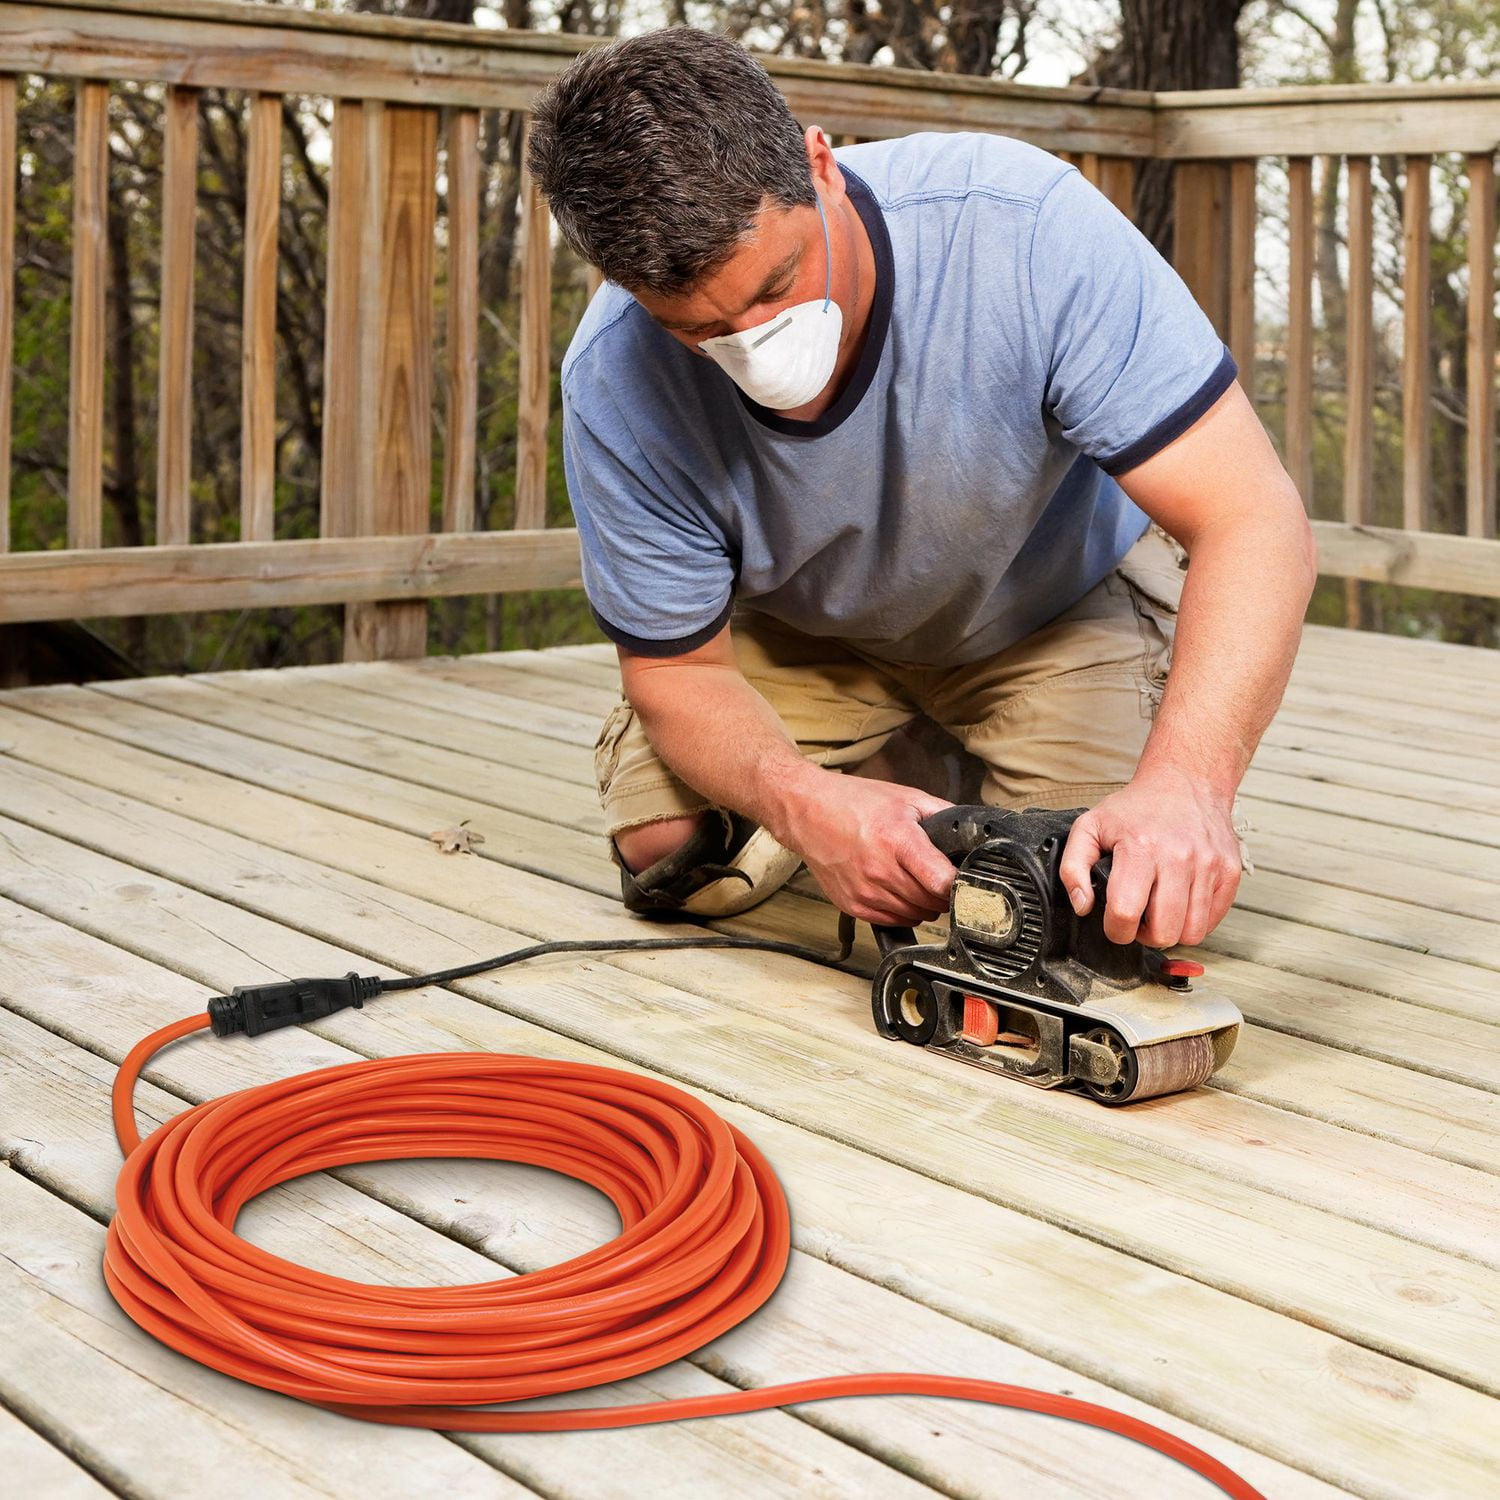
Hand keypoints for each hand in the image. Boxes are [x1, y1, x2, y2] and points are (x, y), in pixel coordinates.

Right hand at [784, 771, 956, 925]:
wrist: (807, 812)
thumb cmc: (852, 802)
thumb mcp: (905, 798)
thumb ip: (942, 814)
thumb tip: (969, 831)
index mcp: (898, 841)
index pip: (942, 882)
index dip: (960, 884)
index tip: (964, 880)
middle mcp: (880, 871)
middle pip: (932, 902)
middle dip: (943, 892)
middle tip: (939, 877)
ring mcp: (865, 892)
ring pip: (915, 915)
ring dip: (924, 903)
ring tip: (917, 880)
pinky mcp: (853, 905)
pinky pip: (893, 920)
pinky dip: (903, 910)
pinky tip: (898, 889)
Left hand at [1058, 767, 1243, 947]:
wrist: (1185, 782)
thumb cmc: (1137, 808)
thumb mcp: (1090, 827)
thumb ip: (1073, 868)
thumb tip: (1083, 905)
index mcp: (1140, 849)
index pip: (1126, 913)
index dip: (1115, 929)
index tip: (1114, 922)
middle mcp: (1179, 858)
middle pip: (1164, 932)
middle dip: (1145, 935)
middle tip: (1139, 918)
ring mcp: (1209, 866)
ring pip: (1192, 933)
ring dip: (1172, 931)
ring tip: (1160, 912)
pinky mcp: (1229, 872)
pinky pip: (1213, 920)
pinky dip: (1195, 921)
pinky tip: (1180, 902)